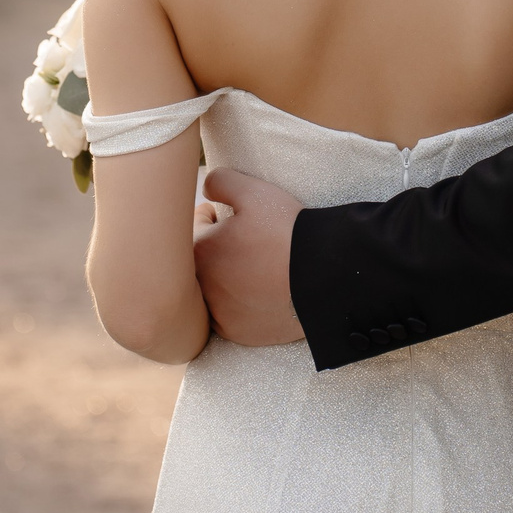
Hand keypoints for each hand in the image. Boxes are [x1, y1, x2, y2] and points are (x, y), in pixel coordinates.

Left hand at [192, 167, 305, 346]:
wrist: (321, 276)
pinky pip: (226, 315)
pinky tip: (255, 290)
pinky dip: (235, 302)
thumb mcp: (252, 190)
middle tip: (237, 238)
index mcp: (199, 250)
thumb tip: (204, 189)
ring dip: (222, 276)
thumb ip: (219, 180)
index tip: (222, 214)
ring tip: (248, 265)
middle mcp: (200, 286)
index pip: (191, 228)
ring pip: (211, 290)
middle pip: (199, 260)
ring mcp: (217, 312)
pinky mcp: (236, 332)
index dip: (208, 216)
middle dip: (213, 247)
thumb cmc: (285, 231)